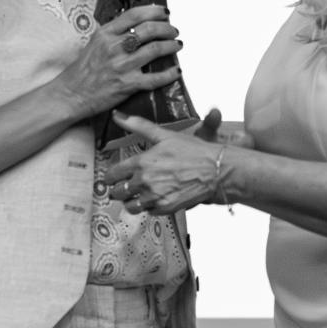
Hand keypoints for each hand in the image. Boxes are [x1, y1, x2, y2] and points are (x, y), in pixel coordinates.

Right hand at [49, 4, 180, 121]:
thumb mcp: (95, 43)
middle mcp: (114, 47)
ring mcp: (122, 65)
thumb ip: (113, 33)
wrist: (71, 94)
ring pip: (155, 49)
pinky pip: (155, 78)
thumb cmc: (83, 70)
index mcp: (105, 34)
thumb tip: (136, 26)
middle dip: (166, 28)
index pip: (134, 15)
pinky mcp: (128, 84)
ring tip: (177, 45)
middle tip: (173, 30)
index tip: (164, 12)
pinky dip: (169, 74)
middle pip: (148, 29)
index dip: (154, 11)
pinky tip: (176, 71)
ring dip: (171, 46)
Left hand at [100, 110, 237, 214]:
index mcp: (142, 162)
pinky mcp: (165, 208)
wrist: (215, 170)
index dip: (111, 176)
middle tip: (124, 187)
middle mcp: (145, 181)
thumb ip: (138, 125)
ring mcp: (154, 197)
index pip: (113, 174)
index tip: (113, 177)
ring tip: (139, 194)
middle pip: (117, 193)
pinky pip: (148, 212)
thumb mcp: (164, 135)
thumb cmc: (193, 151)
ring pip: (130, 206)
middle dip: (118, 190)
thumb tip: (117, 115)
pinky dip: (149, 207)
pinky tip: (156, 198)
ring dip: (132, 201)